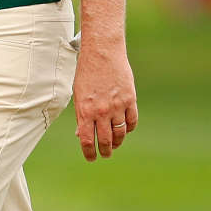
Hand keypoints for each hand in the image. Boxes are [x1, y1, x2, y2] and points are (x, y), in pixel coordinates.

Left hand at [72, 41, 137, 160]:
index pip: (87, 140)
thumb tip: (81, 134)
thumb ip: (81, 115)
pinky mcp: (130, 99)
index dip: (89, 153)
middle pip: (105, 140)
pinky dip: (129, 128)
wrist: (102, 52)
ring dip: (117, 142)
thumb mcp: (78, 94)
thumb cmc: (87, 72)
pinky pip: (132, 121)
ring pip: (120, 133)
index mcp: (84, 110)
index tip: (91, 158)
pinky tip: (125, 129)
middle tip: (105, 154)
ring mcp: (116, 105)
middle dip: (105, 151)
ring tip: (115, 144)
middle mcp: (101, 111)